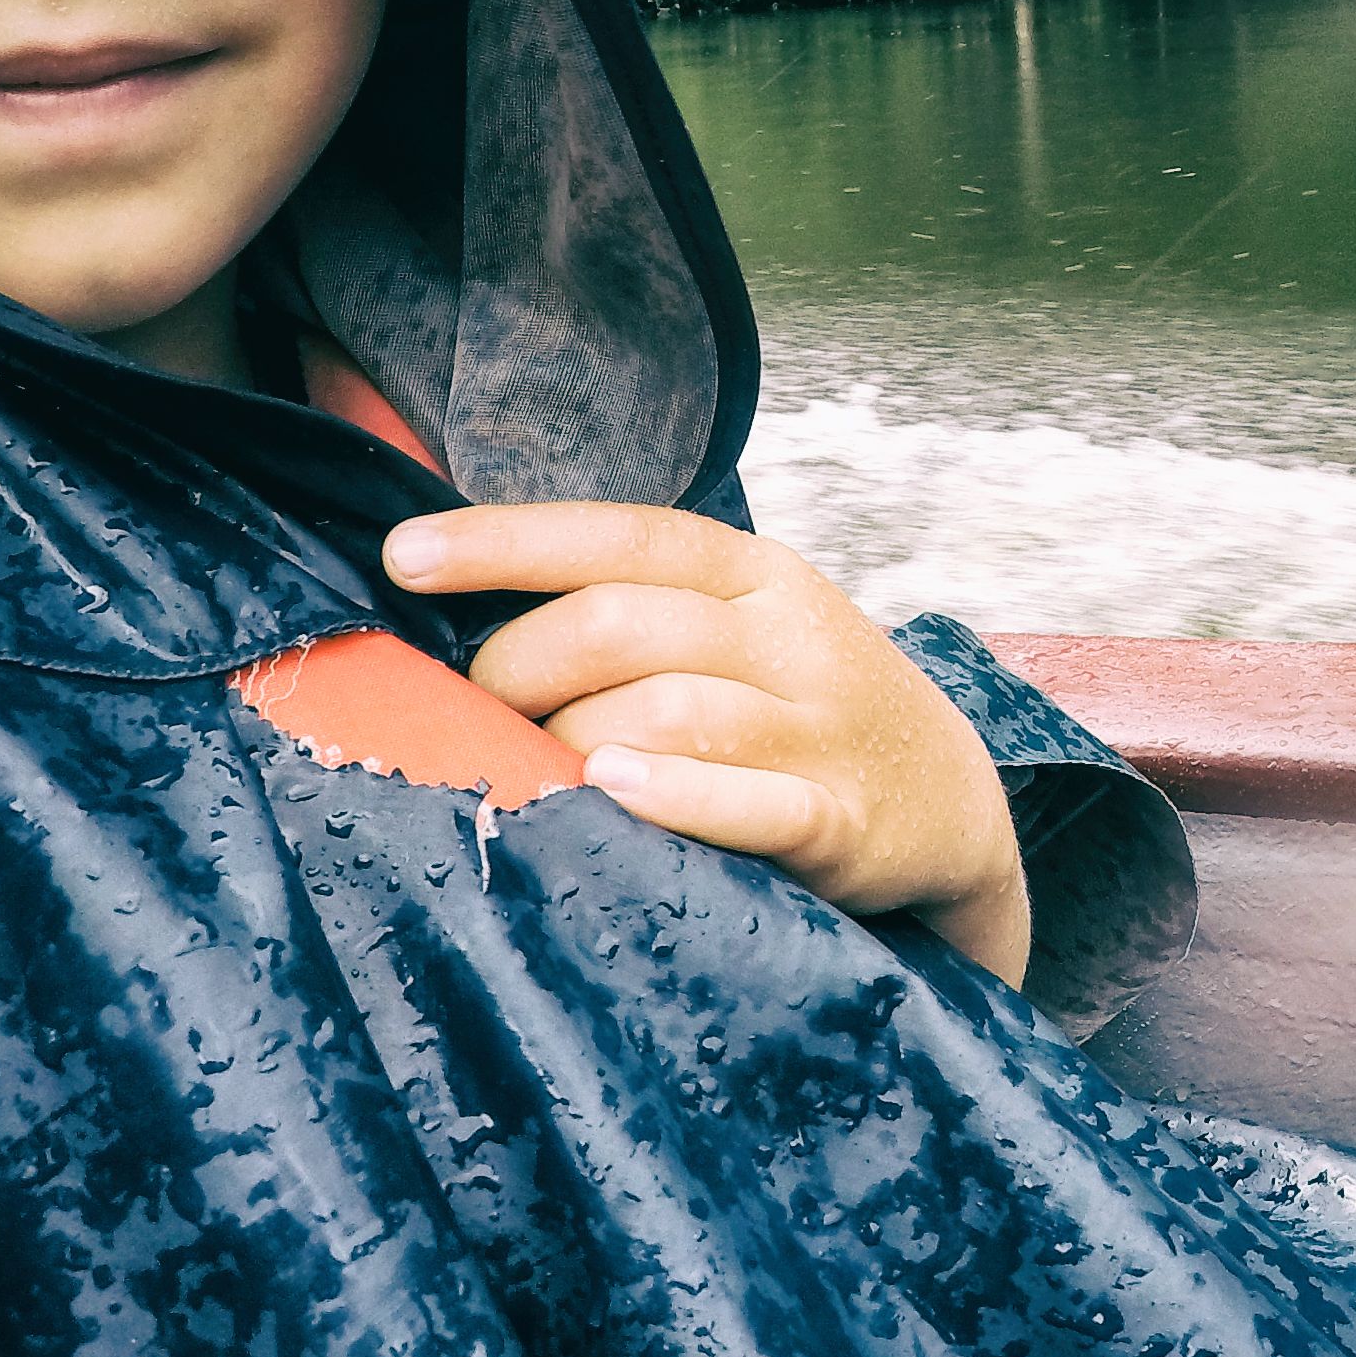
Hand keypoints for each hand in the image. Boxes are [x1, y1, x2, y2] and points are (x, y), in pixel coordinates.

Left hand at [382, 504, 1029, 987]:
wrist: (953, 803)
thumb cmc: (802, 712)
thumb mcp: (745, 632)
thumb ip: (639, 615)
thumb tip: (465, 616)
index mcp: (755, 574)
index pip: (621, 536)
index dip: (507, 541)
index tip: (402, 556)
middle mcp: (790, 634)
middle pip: (623, 626)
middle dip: (516, 670)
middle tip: (471, 720)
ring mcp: (821, 727)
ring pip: (673, 711)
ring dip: (572, 738)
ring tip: (524, 770)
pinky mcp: (844, 820)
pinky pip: (757, 803)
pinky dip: (681, 798)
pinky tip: (614, 792)